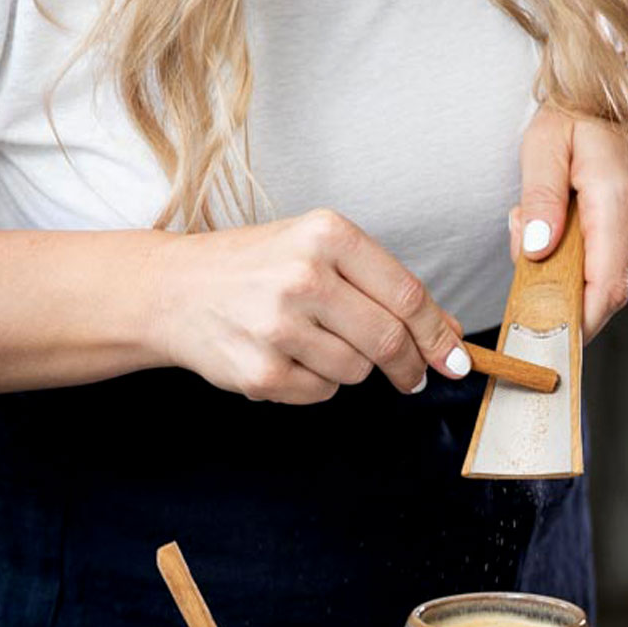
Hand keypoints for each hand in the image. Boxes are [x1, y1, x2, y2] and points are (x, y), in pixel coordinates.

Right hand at [156, 209, 465, 403]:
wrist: (171, 290)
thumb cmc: (255, 266)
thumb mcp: (317, 250)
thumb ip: (383, 285)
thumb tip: (447, 333)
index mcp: (325, 234)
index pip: (407, 295)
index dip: (439, 335)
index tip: (456, 358)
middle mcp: (302, 276)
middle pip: (389, 339)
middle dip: (410, 366)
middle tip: (413, 377)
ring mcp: (278, 326)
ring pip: (357, 370)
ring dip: (351, 367)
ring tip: (314, 342)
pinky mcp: (260, 371)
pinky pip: (321, 392)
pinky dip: (316, 383)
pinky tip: (287, 357)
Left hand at [511, 107, 627, 339]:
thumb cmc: (588, 115)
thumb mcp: (545, 140)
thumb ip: (540, 196)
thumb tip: (537, 251)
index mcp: (620, 199)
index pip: (604, 289)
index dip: (574, 324)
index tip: (541, 337)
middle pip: (597, 288)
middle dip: (554, 279)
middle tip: (530, 229)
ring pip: (603, 278)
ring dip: (570, 262)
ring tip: (560, 211)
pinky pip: (615, 266)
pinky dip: (588, 253)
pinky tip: (582, 217)